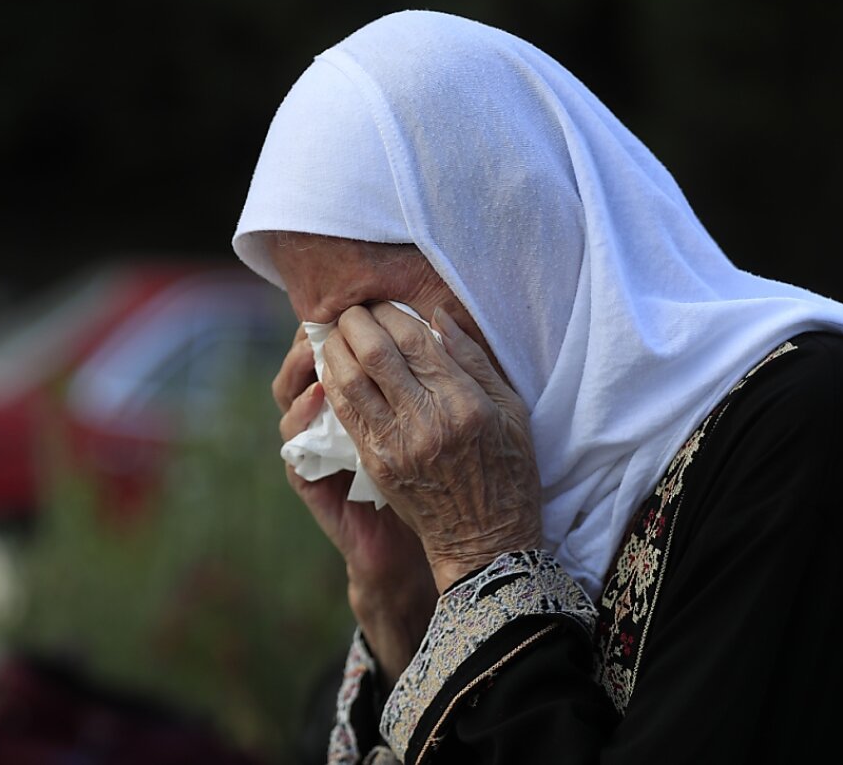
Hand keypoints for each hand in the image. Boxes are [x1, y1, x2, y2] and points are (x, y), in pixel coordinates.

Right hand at [272, 324, 436, 680]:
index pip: (346, 349)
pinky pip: (296, 446)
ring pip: (291, 397)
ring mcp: (323, 452)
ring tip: (317, 344)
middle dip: (319, 334)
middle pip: (309, 363)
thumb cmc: (452, 480)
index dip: (347, 322)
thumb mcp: (448, 419)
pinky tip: (318, 396)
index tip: (361, 298)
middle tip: (331, 312)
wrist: (449, 548)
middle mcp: (339, 421)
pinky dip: (301, 419)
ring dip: (299, 367)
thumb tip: (438, 319)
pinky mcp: (316, 484)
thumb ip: (435, 377)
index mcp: (371, 403)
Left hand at [321, 303, 541, 593]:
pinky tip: (331, 369)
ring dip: (335, 349)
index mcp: (464, 403)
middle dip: (355, 323)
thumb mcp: (511, 411)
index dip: (390, 313)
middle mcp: (427, 421)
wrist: (486, 540)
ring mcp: (397, 445)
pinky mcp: (377, 465)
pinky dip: (332, 384)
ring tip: (334, 332)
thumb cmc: (508, 470)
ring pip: (350, 381)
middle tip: (350, 311)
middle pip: (375, 354)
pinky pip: (345, 414)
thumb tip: (438, 317)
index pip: (413, 341)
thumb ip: (475, 361)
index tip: (381, 302)